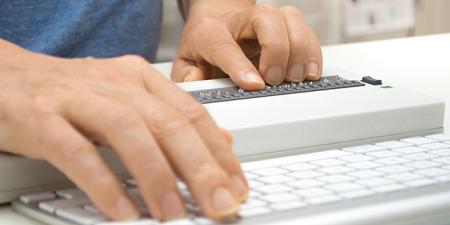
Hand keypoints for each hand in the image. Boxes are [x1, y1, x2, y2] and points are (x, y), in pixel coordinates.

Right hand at [0, 40, 247, 220]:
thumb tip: (220, 142)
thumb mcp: (127, 100)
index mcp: (139, 79)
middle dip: (201, 167)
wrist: (5, 76)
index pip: (192, 114)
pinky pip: (77, 151)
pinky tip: (122, 211)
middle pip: (169, 123)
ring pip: (128, 132)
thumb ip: (171, 120)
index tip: (237, 185)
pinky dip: (103, 183)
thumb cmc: (69, 94)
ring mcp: (77, 98)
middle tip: (221, 203)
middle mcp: (114, 84)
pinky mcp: (40, 117)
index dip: (219, 152)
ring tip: (174, 214)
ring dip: (157, 175)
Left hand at [172, 2, 322, 89]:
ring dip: (299, 49)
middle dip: (276, 50)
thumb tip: (197, 84)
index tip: (253, 85)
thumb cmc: (204, 47)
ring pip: (290, 18)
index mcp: (209, 31)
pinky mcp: (285, 26)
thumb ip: (187, 77)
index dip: (239, 65)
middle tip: (275, 80)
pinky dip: (313, 51)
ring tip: (296, 78)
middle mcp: (240, 20)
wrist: (216, 24)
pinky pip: (307, 29)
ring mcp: (265, 20)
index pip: (223, 44)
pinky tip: (310, 72)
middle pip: (265, 18)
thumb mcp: (186, 64)